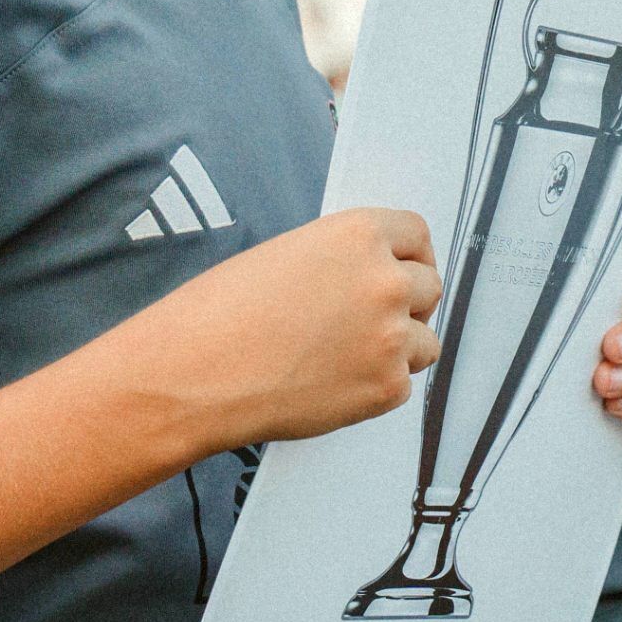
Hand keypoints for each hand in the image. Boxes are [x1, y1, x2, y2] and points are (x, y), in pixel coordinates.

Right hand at [120, 206, 439, 453]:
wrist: (192, 375)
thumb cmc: (219, 316)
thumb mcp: (285, 256)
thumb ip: (340, 261)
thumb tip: (369, 278)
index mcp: (357, 235)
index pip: (416, 234)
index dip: (407, 256)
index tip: (402, 270)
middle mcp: (384, 280)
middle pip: (429, 287)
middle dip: (404, 303)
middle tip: (367, 321)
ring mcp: (390, 336)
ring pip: (425, 341)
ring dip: (398, 348)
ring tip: (346, 356)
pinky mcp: (386, 387)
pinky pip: (403, 383)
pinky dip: (376, 386)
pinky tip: (333, 382)